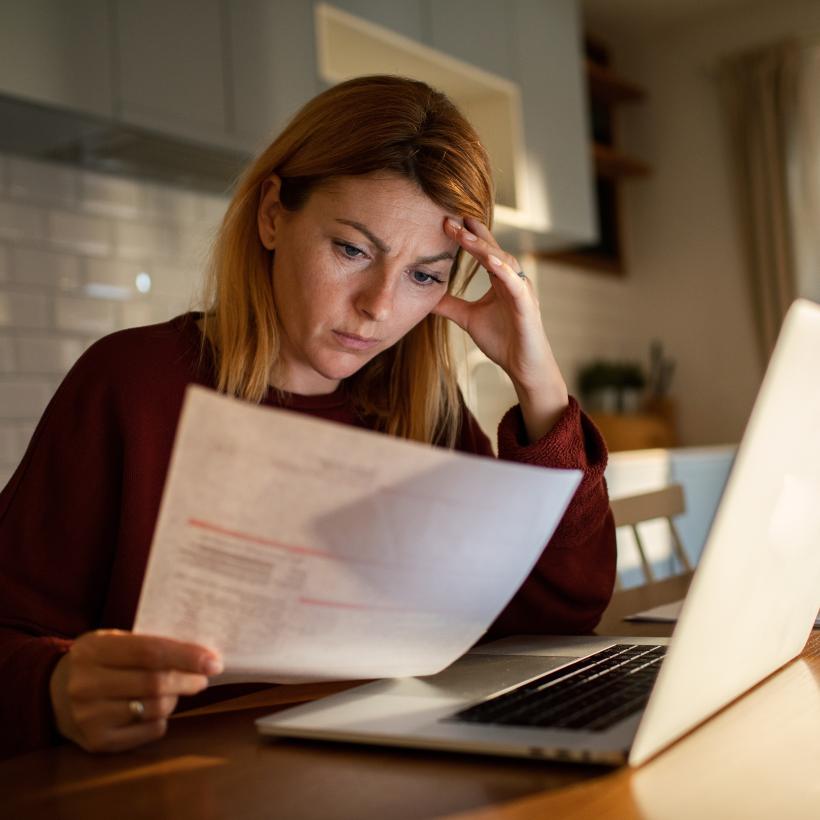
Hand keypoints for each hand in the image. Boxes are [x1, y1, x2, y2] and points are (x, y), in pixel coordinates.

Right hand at [49, 630, 222, 752]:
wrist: (53, 692)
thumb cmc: (99, 660)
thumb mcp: (113, 641)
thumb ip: (149, 644)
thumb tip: (201, 653)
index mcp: (93, 650)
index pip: (150, 652)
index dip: (187, 656)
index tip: (213, 660)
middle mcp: (86, 684)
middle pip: (155, 683)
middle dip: (189, 679)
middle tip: (204, 676)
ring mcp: (88, 716)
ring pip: (154, 708)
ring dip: (176, 698)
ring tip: (178, 689)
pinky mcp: (96, 742)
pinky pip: (147, 731)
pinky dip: (161, 719)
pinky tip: (158, 710)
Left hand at [434, 216, 568, 441]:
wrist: (522, 366)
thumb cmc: (502, 340)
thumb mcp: (467, 318)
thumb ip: (449, 305)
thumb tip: (425, 296)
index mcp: (499, 279)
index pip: (483, 250)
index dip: (468, 235)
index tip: (446, 220)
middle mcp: (512, 279)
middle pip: (491, 249)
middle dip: (471, 234)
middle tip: (449, 219)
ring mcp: (521, 290)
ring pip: (503, 260)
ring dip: (484, 247)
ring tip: (464, 234)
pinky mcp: (527, 305)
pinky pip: (515, 283)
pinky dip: (503, 270)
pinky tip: (490, 260)